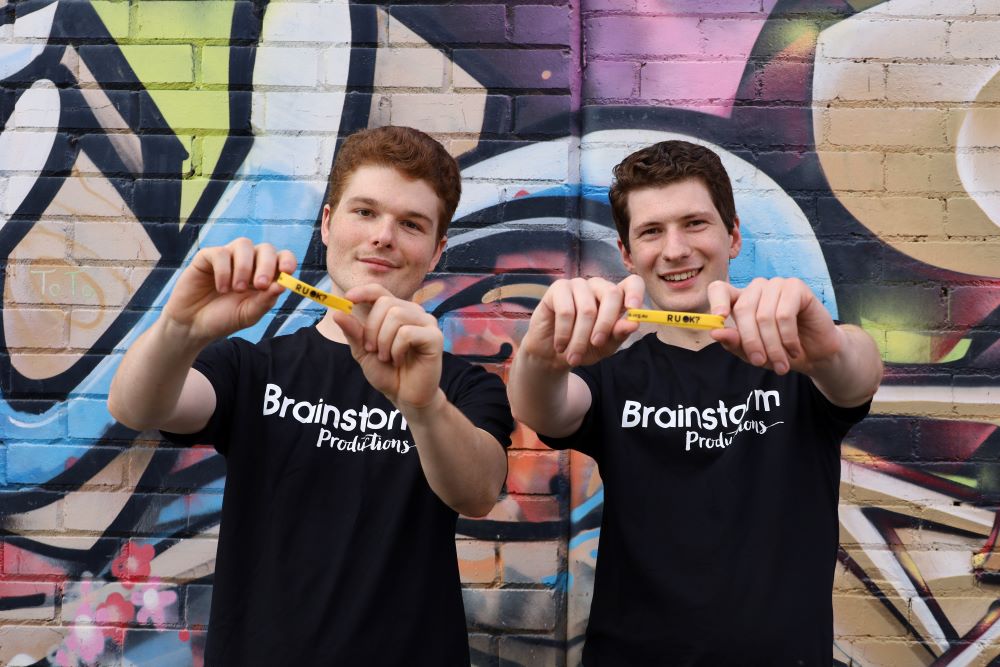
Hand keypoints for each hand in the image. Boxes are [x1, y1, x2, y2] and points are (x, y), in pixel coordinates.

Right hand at [163, 238, 296, 342]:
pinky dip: (224, 271)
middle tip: (260, 285)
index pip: (281, 258)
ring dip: (244, 267)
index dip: (287, 260)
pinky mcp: (207, 257)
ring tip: (237, 289)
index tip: (287, 271)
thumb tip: (282, 285)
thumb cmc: (223, 319)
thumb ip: (265, 301)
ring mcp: (228, 257)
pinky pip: (220, 253)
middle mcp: (248, 262)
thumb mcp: (249, 314)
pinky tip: (221, 288)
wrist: (193, 326)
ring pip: (243, 244)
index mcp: (263, 275)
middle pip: (265, 248)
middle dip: (266, 265)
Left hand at [331, 284, 443, 409]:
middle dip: (372, 329)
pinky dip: (396, 349)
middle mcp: (414, 312)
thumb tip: (337, 312)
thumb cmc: (388, 373)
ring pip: (396, 315)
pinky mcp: (435, 337)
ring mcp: (427, 323)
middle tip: (373, 350)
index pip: (380, 291)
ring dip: (384, 341)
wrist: (405, 396)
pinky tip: (399, 361)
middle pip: (386, 302)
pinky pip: (407, 333)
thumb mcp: (363, 352)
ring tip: (387, 358)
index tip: (348, 299)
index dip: (363, 292)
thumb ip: (353, 332)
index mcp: (397, 311)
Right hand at [520, 275, 644, 368]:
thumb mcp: (604, 346)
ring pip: (587, 309)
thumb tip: (634, 324)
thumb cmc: (582, 348)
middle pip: (611, 294)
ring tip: (574, 356)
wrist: (551, 355)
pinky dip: (564, 333)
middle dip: (605, 324)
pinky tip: (560, 345)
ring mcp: (578, 285)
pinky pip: (566, 311)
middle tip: (596, 344)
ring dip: (580, 338)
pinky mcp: (558, 288)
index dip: (635, 292)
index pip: (632, 283)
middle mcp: (598, 287)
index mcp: (615, 298)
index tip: (633, 309)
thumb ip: (618, 334)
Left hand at [708, 277, 843, 375]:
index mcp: (740, 299)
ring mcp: (776, 285)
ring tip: (780, 364)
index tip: (720, 319)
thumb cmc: (779, 350)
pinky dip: (787, 337)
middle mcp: (757, 288)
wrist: (815, 354)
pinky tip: (793, 349)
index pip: (718, 289)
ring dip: (772, 345)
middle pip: (742, 309)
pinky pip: (784, 314)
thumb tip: (716, 333)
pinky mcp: (796, 288)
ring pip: (764, 315)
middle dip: (751, 341)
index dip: (716, 302)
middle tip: (759, 362)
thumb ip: (734, 343)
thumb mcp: (752, 353)